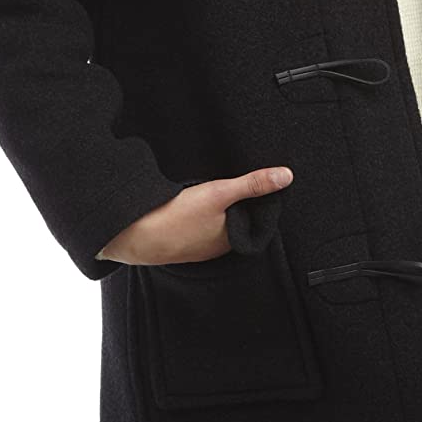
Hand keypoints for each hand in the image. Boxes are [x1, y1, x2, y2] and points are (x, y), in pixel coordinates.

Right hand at [97, 165, 293, 266]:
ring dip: (217, 207)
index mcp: (233, 238)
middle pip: (237, 218)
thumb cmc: (177, 218)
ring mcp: (198, 245)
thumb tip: (286, 176)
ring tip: (212, 186)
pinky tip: (190, 199)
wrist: (134, 236)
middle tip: (234, 178)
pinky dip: (199, 212)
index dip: (258, 198)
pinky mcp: (180, 240)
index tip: (259, 179)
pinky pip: (198, 224)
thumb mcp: (220, 193)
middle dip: (237, 201)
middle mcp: (219, 245)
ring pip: (216, 221)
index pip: (256, 216)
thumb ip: (252, 184)